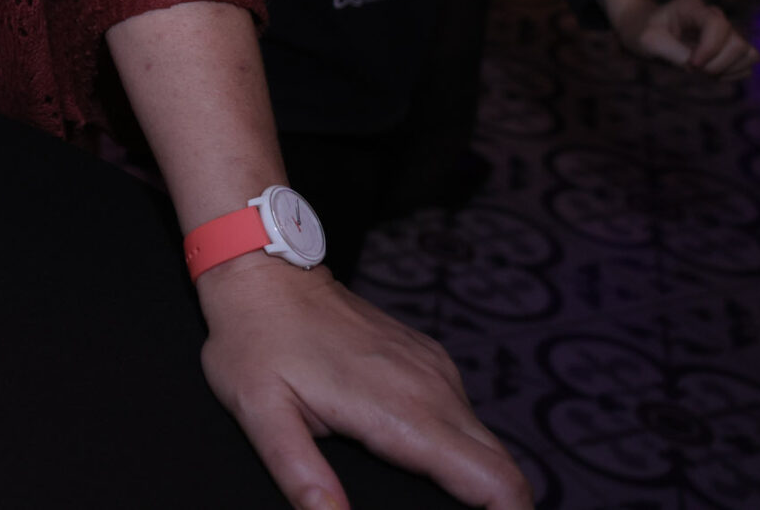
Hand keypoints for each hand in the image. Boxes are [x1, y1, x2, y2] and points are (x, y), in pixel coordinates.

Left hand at [198, 254, 530, 509]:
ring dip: (474, 476)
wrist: (263, 272)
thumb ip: (300, 474)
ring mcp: (433, 369)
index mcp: (403, 412)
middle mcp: (433, 388)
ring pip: (484, 442)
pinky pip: (461, 413)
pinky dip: (456, 445)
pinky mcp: (426, 357)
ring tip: (436, 500)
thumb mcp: (261, 413)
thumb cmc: (256, 340)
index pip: (497, 482)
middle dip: (496, 506)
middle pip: (503, 469)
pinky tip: (415, 454)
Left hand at [603, 0, 756, 78]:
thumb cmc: (642, 32)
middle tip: (693, 69)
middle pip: (738, 44)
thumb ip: (674, 54)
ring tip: (702, 71)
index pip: (718, 25)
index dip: (710, 49)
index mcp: (692, 8)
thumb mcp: (649, 42)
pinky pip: (747, 64)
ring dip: (728, 69)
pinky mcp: (730, 47)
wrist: (642, 29)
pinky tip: (710, 73)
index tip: (691, 65)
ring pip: (749, 54)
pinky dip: (732, 74)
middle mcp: (714, 17)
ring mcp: (725, 32)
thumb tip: (699, 69)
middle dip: (718, 64)